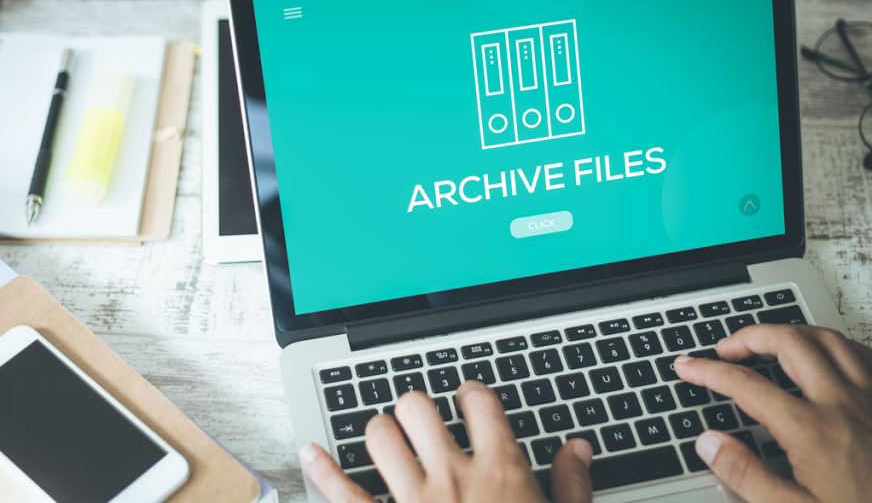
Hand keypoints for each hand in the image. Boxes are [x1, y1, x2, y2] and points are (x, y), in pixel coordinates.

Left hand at [299, 380, 594, 502]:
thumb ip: (572, 486)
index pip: (479, 403)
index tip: (468, 400)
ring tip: (388, 439)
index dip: (471, 394)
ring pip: (379, 436)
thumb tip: (577, 450)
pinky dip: (322, 469)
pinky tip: (310, 451)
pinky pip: (342, 493)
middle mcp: (453, 479)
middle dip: (417, 408)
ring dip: (381, 433)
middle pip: (418, 408)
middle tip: (423, 422)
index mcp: (502, 472)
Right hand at [674, 324, 871, 502]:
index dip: (709, 371)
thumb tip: (709, 443)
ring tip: (768, 342)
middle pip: (789, 343)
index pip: (746, 384)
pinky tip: (824, 355)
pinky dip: (835, 345)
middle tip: (725, 347)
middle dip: (749, 336)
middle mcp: (843, 404)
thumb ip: (747, 476)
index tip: (687, 367)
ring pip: (828, 340)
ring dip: (791, 333)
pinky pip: (863, 355)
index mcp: (811, 430)